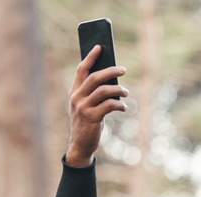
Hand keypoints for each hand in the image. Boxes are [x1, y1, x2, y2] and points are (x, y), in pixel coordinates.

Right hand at [66, 45, 128, 166]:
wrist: (80, 145)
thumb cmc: (87, 123)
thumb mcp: (86, 106)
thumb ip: (94, 94)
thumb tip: (113, 80)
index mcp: (74, 92)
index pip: (81, 70)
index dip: (90, 57)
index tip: (99, 47)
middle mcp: (76, 97)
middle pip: (95, 77)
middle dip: (111, 71)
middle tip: (123, 69)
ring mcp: (83, 107)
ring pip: (105, 91)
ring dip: (119, 90)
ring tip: (126, 93)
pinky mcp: (92, 117)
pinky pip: (109, 105)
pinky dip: (119, 105)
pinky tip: (123, 107)